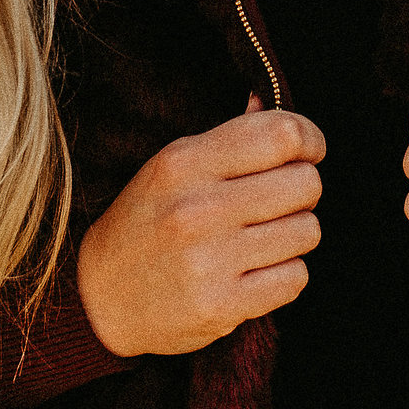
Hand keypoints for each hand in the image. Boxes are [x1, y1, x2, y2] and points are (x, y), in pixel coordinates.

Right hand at [77, 99, 325, 356]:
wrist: (99, 298)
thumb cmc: (146, 222)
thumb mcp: (171, 167)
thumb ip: (227, 136)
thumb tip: (269, 102)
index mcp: (184, 162)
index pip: (282, 135)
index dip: (310, 139)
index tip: (307, 151)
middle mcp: (197, 209)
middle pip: (305, 183)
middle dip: (301, 190)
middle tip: (277, 201)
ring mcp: (209, 261)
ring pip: (307, 231)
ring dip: (294, 234)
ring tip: (261, 238)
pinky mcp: (222, 306)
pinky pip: (296, 278)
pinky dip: (285, 274)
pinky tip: (256, 271)